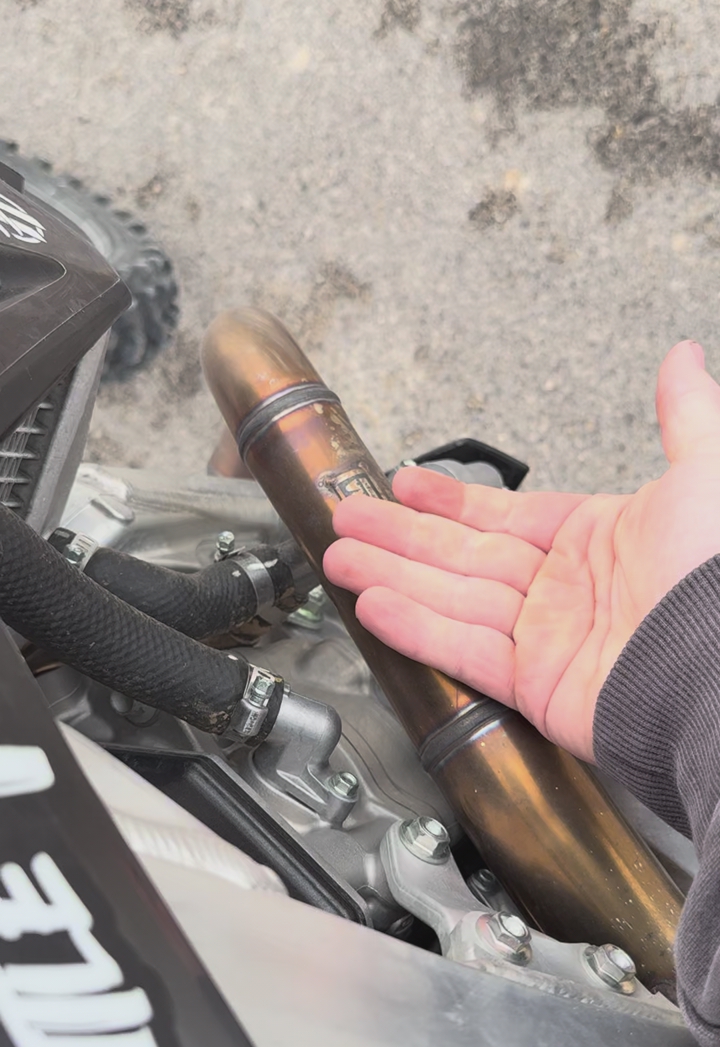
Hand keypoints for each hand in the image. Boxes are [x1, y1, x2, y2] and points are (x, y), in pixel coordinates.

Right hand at [324, 341, 719, 761]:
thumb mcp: (708, 474)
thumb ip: (685, 416)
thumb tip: (683, 359)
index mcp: (600, 541)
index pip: (506, 515)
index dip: (450, 501)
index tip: (406, 484)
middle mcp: (569, 590)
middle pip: (464, 556)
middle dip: (401, 535)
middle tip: (349, 517)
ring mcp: (549, 640)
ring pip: (452, 599)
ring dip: (392, 576)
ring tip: (340, 555)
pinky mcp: (535, 687)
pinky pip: (463, 651)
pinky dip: (415, 628)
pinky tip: (372, 602)